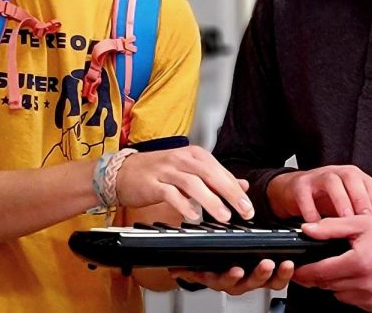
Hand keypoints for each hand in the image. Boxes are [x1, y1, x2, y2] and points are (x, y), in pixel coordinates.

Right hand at [115, 146, 252, 222]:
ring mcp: (166, 170)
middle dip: (230, 194)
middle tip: (244, 210)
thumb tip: (242, 185)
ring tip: (223, 216)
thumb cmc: (159, 172)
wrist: (122, 172)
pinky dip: (183, 205)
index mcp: (194, 155)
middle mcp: (182, 159)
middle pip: (211, 175)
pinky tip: (193, 216)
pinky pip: (170, 194)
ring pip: (192, 184)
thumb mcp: (190, 171)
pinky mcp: (152, 184)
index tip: (248, 206)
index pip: (220, 171)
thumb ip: (215, 178)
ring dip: (210, 201)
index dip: (236, 189)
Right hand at [170, 259, 294, 295]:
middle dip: (258, 275)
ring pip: (266, 282)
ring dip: (276, 275)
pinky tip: (291, 264)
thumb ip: (188, 267)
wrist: (226, 256)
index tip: (236, 270)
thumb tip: (174, 268)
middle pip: (248, 283)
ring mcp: (254, 280)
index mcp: (220, 278)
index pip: (223, 280)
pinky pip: (278, 279)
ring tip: (284, 265)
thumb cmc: (213, 260)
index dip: (230, 277)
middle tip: (266, 264)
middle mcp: (237, 281)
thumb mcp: (199, 263)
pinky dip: (286, 274)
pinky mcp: (269, 276)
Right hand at [267, 165, 371, 220]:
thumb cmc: (325, 197)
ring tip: (345, 219)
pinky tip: (318, 225)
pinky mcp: (299, 185)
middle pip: (352, 178)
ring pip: (331, 182)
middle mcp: (336, 172)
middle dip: (361, 197)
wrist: (293, 192)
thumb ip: (369, 202)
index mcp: (352, 176)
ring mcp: (316, 177)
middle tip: (366, 219)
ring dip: (340, 200)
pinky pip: (306, 196)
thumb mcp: (349, 200)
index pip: (369, 183)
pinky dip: (311, 210)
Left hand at [292, 216, 371, 312]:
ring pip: (340, 295)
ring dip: (338, 283)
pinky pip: (356, 302)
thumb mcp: (360, 223)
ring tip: (352, 265)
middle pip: (328, 285)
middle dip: (322, 275)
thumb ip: (330, 227)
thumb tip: (306, 229)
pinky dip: (354, 291)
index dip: (304, 272)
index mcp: (359, 263)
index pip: (320, 273)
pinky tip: (364, 276)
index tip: (296, 269)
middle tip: (328, 260)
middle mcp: (367, 285)